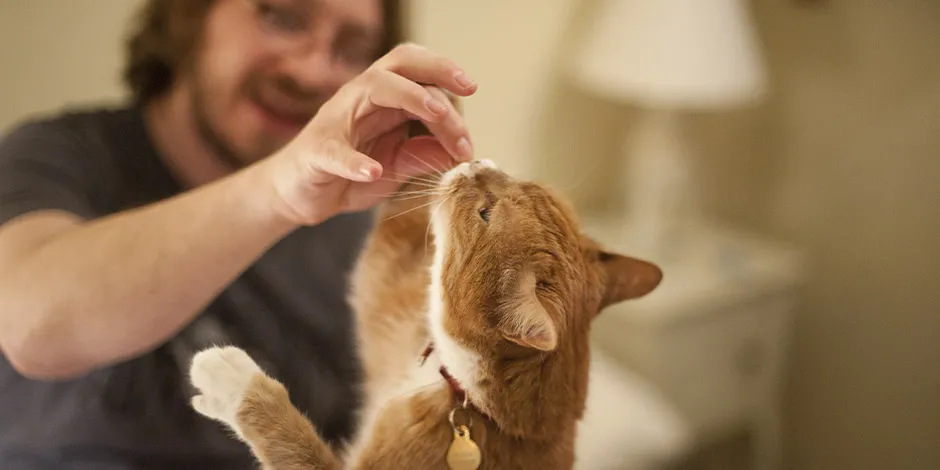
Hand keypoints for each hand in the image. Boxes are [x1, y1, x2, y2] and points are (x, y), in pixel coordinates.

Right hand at [263, 43, 477, 225]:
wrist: (301, 195)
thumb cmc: (351, 175)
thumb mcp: (397, 167)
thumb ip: (424, 155)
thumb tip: (461, 153)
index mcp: (385, 100)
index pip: (421, 75)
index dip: (449, 85)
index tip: (471, 113)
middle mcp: (362, 98)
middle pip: (401, 64)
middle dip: (438, 73)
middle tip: (466, 94)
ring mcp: (337, 120)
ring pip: (374, 87)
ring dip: (411, 97)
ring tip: (438, 116)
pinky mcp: (316, 152)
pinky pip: (335, 150)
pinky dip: (355, 161)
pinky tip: (373, 171)